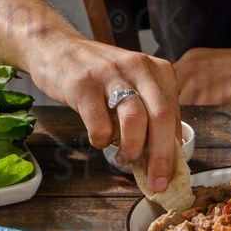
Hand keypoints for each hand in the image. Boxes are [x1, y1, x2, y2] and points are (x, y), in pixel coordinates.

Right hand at [26, 36, 180, 191]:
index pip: (173, 116)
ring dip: (132, 149)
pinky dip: (101, 141)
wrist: (57, 47)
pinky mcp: (84, 84)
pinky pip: (100, 124)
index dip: (173, 152)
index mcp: (158, 70)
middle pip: (161, 118)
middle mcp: (139, 68)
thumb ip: (150, 113)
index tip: (167, 176)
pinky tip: (98, 139)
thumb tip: (164, 155)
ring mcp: (111, 74)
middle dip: (161, 158)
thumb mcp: (133, 84)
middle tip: (156, 182)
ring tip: (124, 159)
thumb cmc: (99, 75)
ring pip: (135, 119)